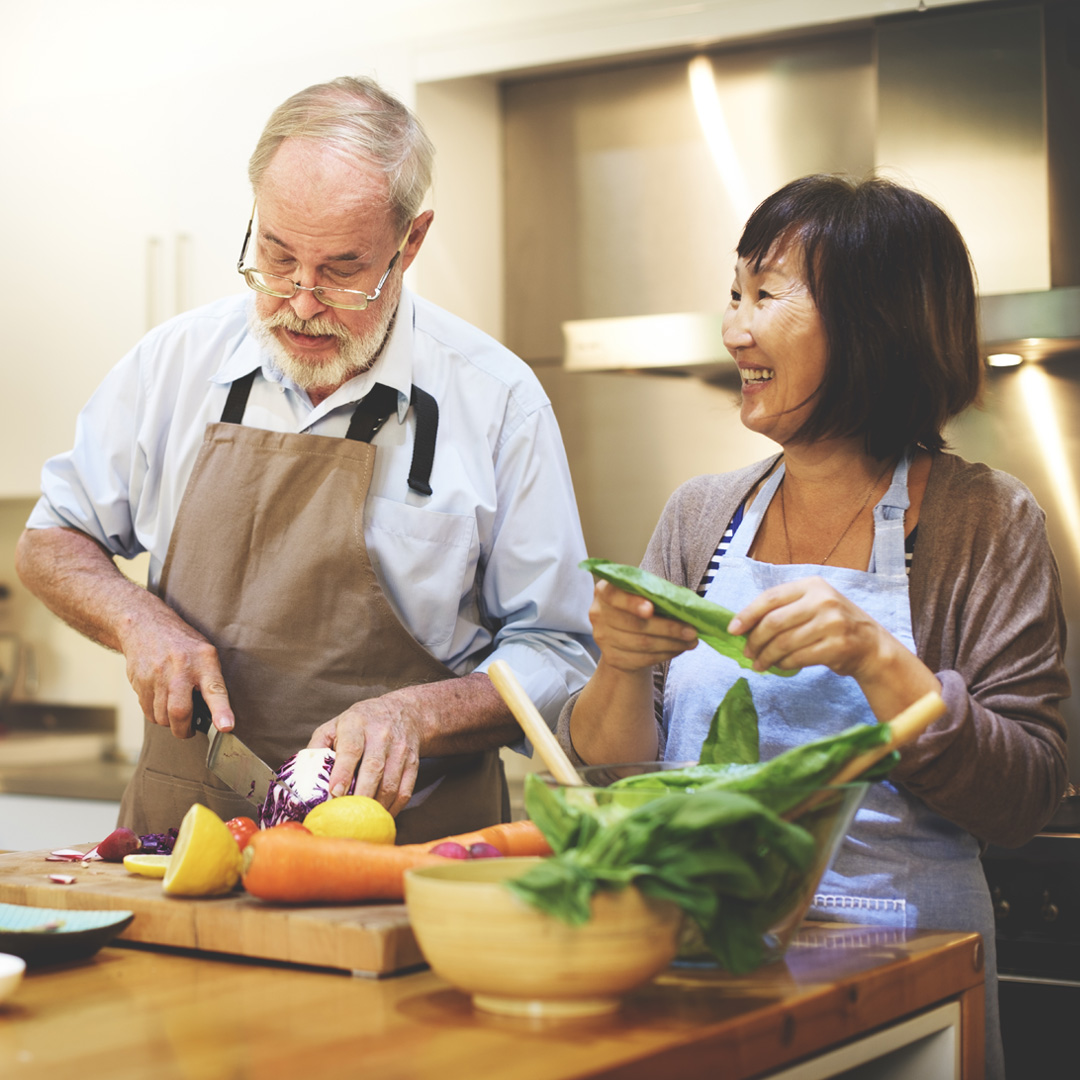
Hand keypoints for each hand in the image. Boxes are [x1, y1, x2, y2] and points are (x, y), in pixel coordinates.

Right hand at [117, 605, 233, 737]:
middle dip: (184, 730)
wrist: (145, 626)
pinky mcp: (140, 682)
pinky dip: (156, 715)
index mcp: (204, 661)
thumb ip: (211, 680)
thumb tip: (215, 716)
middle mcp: (180, 669)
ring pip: (162, 717)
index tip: (225, 727)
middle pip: (180, 712)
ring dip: (169, 722)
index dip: (221, 711)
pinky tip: (161, 702)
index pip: (215, 689)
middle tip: (189, 730)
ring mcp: (157, 676)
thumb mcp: (206, 653)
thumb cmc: (182, 644)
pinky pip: (148, 712)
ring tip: (175, 710)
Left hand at [307, 693, 421, 815]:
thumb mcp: (335, 725)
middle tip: (347, 816)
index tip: (334, 793)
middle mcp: (381, 735)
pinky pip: (404, 791)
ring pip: (390, 784)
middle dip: (360, 795)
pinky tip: (379, 817)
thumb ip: (317, 747)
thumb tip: (301, 777)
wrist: (403, 712)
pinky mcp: (413, 763)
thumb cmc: (361, 723)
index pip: (351, 749)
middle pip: (373, 768)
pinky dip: (393, 809)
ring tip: (361, 822)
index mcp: (356, 724)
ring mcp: (400, 750)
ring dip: (375, 807)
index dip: (343, 772)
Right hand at [589, 579, 697, 672]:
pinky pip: (643, 659)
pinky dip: (665, 654)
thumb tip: (685, 605)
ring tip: (692, 641)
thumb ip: (655, 594)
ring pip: (642, 644)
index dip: (632, 603)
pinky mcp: (612, 658)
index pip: (615, 596)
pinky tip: (679, 649)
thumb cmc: (637, 605)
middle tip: (692, 631)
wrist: (621, 633)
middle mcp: (598, 613)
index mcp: (605, 591)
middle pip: (635, 624)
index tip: (651, 609)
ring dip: (672, 643)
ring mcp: (602, 638)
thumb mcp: (642, 593)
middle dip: (668, 628)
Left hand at [727, 576, 890, 678]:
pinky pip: (798, 658)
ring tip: (759, 664)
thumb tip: (743, 625)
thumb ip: (784, 609)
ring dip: (766, 656)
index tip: (733, 630)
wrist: (872, 645)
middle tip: (748, 653)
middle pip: (774, 622)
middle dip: (755, 640)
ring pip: (784, 643)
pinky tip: (779, 666)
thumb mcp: (812, 605)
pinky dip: (783, 664)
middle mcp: (823, 600)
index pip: (770, 598)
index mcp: (811, 585)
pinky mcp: (838, 646)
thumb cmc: (833, 624)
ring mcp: (832, 623)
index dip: (747, 614)